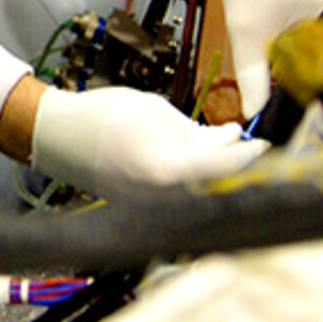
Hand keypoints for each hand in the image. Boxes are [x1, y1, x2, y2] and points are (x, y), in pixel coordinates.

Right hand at [29, 85, 264, 199]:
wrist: (58, 136)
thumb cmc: (103, 116)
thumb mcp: (156, 110)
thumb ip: (198, 130)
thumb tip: (232, 139)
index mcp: (169, 171)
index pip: (226, 168)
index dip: (250, 156)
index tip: (264, 144)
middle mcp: (164, 198)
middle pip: (218, 188)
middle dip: (238, 169)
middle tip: (253, 151)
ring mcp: (154, 208)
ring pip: (201, 195)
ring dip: (219, 177)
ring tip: (227, 155)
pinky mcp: (145, 210)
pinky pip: (181, 199)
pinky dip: (196, 184)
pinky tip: (200, 166)